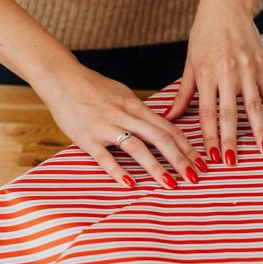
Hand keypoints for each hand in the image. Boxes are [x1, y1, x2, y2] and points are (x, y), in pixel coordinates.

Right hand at [33, 55, 207, 188]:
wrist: (61, 78)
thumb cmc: (92, 87)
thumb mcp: (121, 94)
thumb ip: (139, 112)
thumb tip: (157, 126)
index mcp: (135, 105)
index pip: (168, 128)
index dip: (187, 146)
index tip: (201, 162)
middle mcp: (124, 115)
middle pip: (159, 138)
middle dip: (179, 159)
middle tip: (194, 178)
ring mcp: (105, 126)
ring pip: (136, 147)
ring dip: (156, 167)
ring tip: (170, 184)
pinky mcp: (86, 137)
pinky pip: (104, 157)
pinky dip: (117, 171)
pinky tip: (130, 184)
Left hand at [165, 0, 262, 164]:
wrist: (227, 3)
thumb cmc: (204, 33)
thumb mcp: (190, 62)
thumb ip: (183, 93)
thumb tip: (169, 117)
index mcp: (206, 74)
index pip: (206, 112)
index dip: (209, 136)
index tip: (212, 156)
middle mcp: (227, 73)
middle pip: (229, 113)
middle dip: (231, 140)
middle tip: (232, 163)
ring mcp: (247, 69)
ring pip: (253, 106)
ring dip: (259, 131)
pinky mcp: (262, 64)